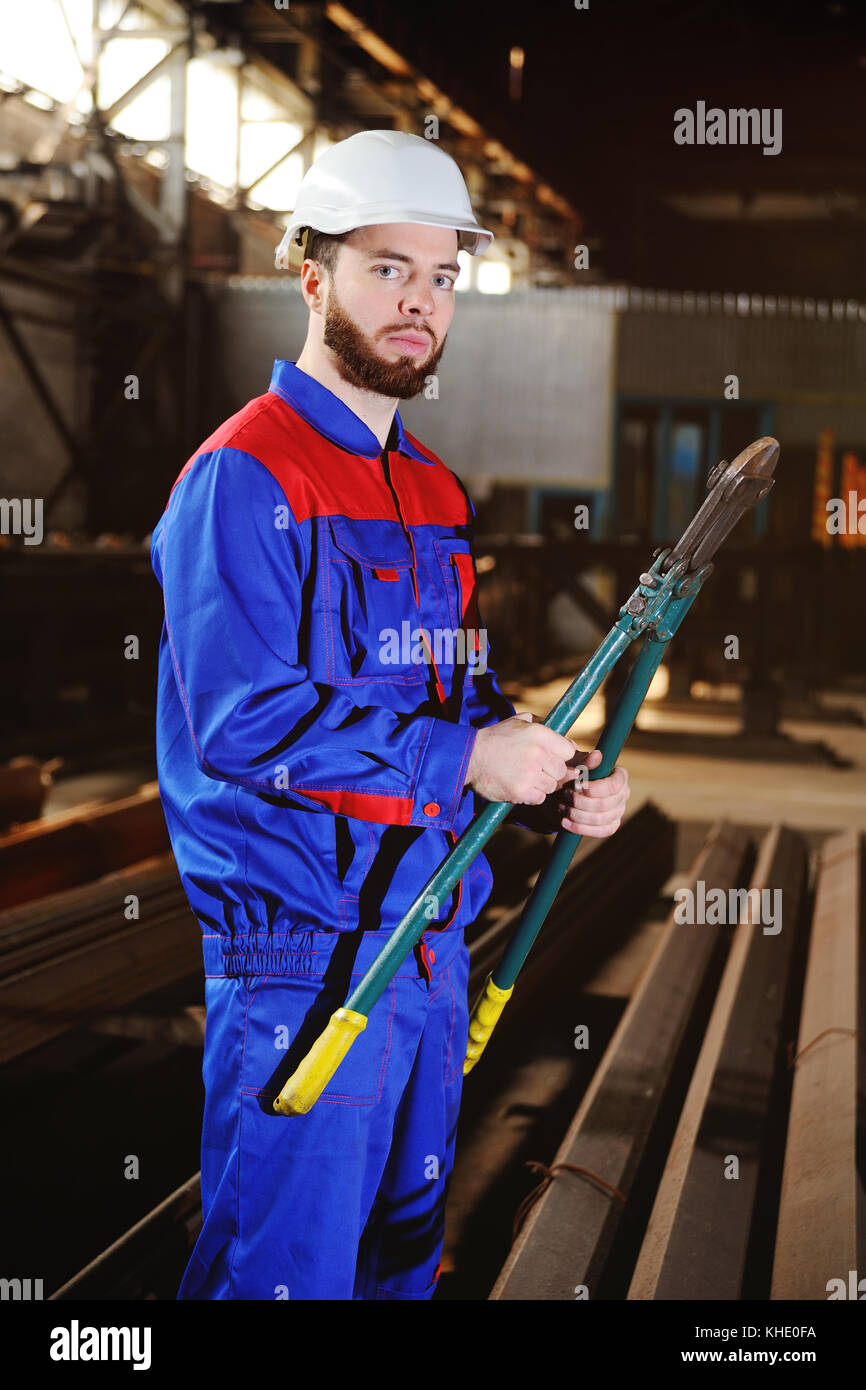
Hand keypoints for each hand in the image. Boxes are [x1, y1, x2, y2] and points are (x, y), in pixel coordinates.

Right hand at [465, 711, 579, 804]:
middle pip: (562, 771)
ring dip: (541, 784)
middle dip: (552, 772)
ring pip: (552, 786)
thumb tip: (569, 741)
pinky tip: (520, 786)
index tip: (552, 758)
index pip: (569, 751)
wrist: (469, 756)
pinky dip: (532, 795)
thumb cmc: (496, 738)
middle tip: (536, 769)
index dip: (561, 756)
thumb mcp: (519, 721)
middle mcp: (538, 753)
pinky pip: (540, 798)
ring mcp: (530, 774)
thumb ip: (544, 725)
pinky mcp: (521, 791)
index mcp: (540, 734)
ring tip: (525, 777)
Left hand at [556, 748, 629, 837]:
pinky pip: (600, 832)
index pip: (613, 786)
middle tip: (565, 795)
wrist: (563, 791)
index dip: (594, 789)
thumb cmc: (571, 773)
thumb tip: (597, 755)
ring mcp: (618, 811)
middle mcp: (623, 794)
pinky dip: (580, 828)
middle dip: (581, 802)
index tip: (576, 786)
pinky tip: (565, 822)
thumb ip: (584, 761)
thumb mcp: (574, 764)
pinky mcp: (611, 825)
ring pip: (600, 820)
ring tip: (561, 807)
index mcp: (619, 776)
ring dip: (577, 815)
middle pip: (605, 805)